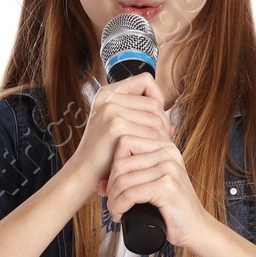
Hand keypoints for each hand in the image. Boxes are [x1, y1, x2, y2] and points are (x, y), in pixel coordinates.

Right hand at [65, 73, 173, 197]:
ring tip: (153, 152)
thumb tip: (173, 126)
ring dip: (162, 138)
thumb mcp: (119, 131)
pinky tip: (148, 157)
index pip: (146, 81)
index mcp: (108, 93)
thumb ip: (142, 122)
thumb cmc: (103, 156)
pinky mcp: (116, 127)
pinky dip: (155, 147)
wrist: (82, 175)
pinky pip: (152, 134)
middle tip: (159, 143)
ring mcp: (111, 111)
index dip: (157, 99)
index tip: (155, 120)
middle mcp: (108, 97)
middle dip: (163, 125)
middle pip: (154, 103)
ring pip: (157, 119)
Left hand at [103, 129, 210, 250]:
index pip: (125, 142)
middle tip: (112, 203)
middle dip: (110, 185)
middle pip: (121, 161)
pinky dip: (119, 207)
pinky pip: (131, 194)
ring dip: (113, 199)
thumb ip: (137, 174)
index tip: (112, 187)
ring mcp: (169, 169)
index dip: (112, 166)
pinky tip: (120, 216)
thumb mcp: (155, 183)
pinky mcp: (167, 187)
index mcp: (165, 147)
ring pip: (123, 179)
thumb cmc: (172, 209)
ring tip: (115, 212)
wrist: (196, 229)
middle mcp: (168, 154)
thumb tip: (100, 180)